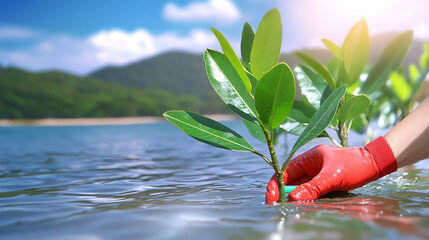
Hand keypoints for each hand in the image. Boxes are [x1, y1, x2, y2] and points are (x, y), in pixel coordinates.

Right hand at [266, 137, 396, 202]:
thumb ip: (312, 187)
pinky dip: (306, 199)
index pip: (284, 171)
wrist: (374, 164)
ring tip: (289, 208)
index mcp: (307, 158)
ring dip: (294, 197)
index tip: (272, 199)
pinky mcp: (323, 182)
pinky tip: (303, 205)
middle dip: (283, 193)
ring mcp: (316, 174)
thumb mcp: (332, 177)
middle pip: (290, 181)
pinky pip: (310, 192)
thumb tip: (293, 198)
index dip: (275, 185)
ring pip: (299, 188)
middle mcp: (309, 165)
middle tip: (279, 207)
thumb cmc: (354, 165)